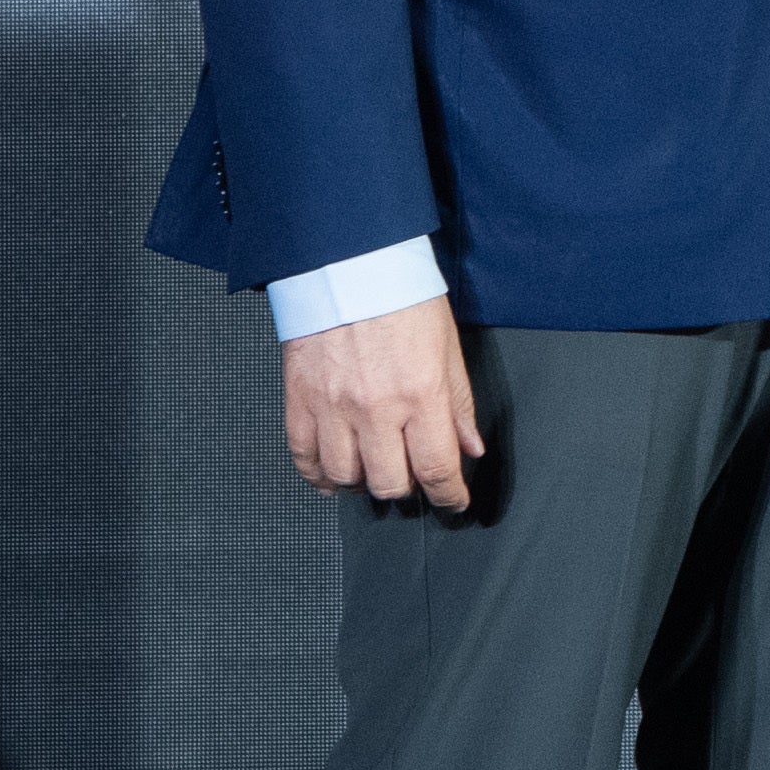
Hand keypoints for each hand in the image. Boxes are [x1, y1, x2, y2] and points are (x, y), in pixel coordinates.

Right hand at [284, 293, 480, 510]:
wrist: (349, 268)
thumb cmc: (403, 298)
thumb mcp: (448, 348)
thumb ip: (460, 404)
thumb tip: (470, 448)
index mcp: (420, 394)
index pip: (436, 467)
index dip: (449, 495)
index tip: (454, 502)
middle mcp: (376, 409)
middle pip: (389, 482)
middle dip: (407, 488)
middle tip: (413, 478)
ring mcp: (333, 409)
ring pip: (346, 477)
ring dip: (363, 483)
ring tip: (375, 471)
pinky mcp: (299, 402)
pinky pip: (304, 458)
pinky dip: (319, 476)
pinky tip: (332, 477)